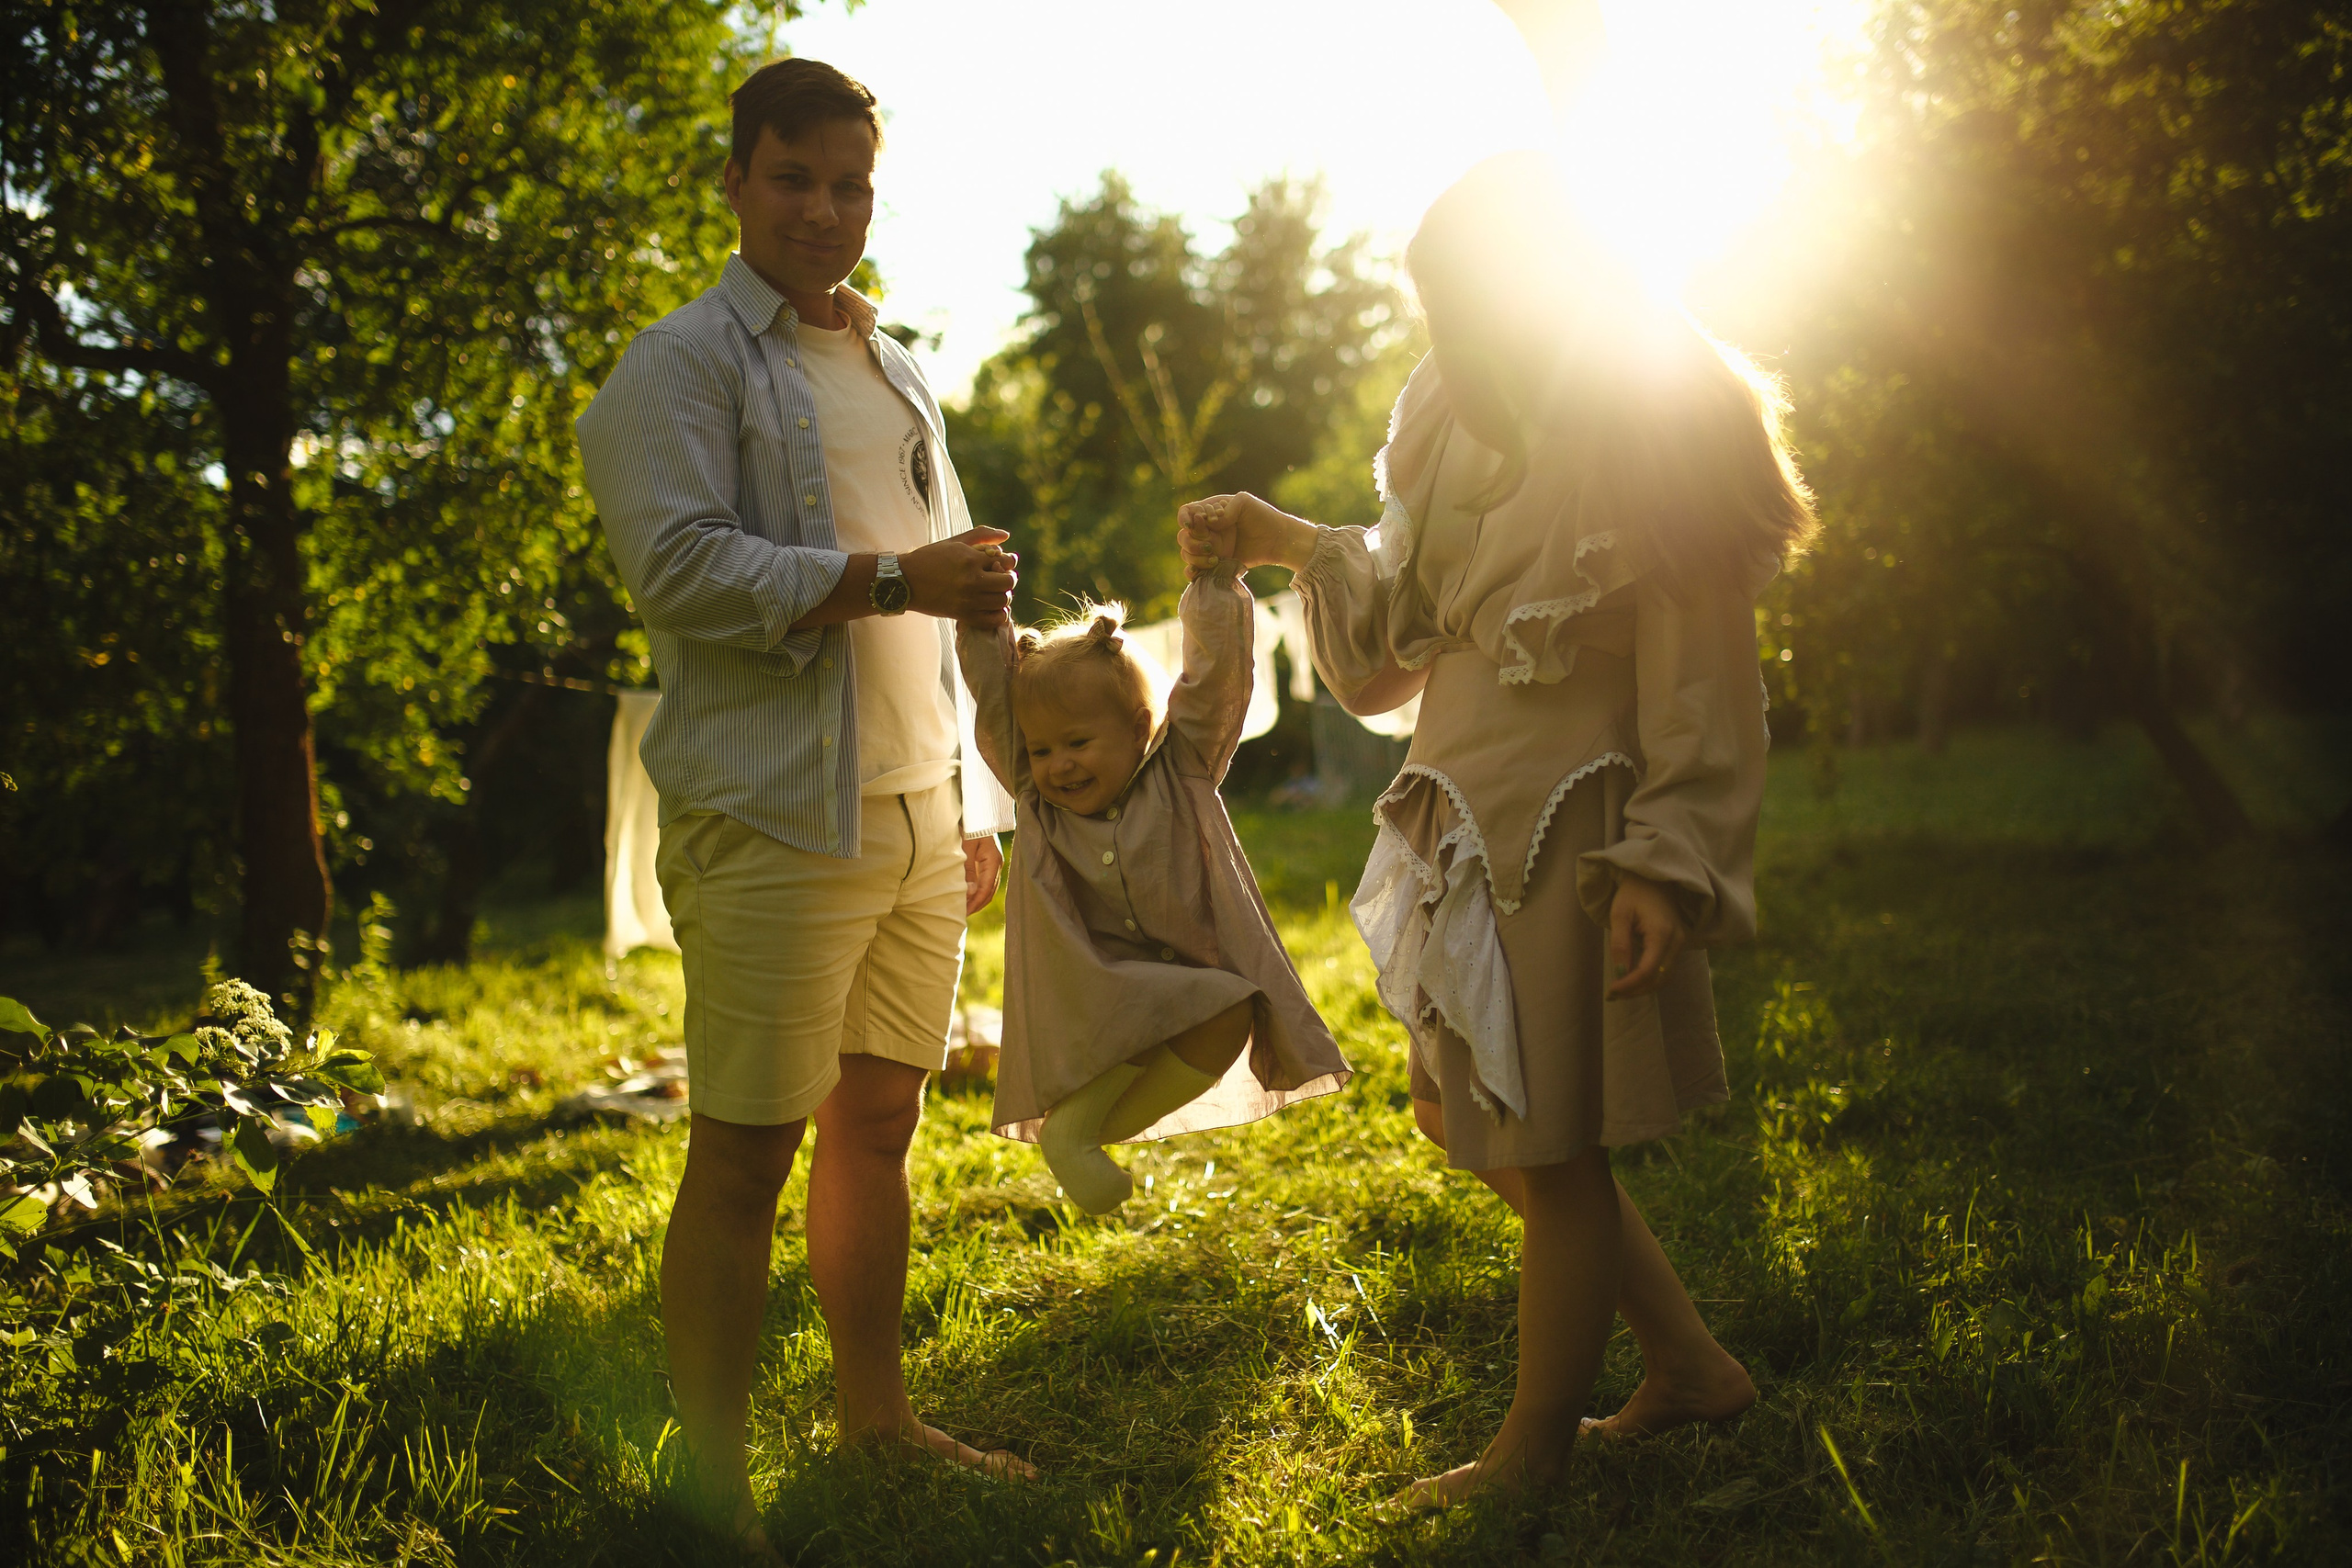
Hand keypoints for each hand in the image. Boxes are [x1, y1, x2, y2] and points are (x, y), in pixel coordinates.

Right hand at [904, 528, 1017, 625]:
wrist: (906, 581)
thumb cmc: (930, 558)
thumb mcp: (955, 542)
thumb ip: (982, 535)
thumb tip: (1007, 535)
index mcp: (971, 559)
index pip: (1007, 561)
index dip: (1007, 562)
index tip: (998, 563)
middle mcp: (972, 580)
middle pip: (1008, 583)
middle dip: (1007, 579)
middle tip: (998, 578)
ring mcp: (968, 600)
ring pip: (1003, 601)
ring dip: (1003, 596)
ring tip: (992, 592)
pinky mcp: (963, 616)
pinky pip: (994, 620)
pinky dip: (998, 615)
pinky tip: (991, 607)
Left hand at [963, 834, 1003, 913]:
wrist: (977, 813)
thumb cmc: (970, 827)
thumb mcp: (966, 847)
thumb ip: (968, 870)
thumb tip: (971, 892)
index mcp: (993, 861)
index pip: (986, 889)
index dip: (976, 902)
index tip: (965, 912)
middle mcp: (997, 864)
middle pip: (990, 891)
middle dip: (977, 904)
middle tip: (963, 914)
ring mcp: (995, 864)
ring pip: (989, 888)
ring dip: (978, 900)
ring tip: (965, 909)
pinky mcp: (990, 862)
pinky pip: (987, 882)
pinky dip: (979, 892)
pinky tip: (969, 896)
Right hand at [1177, 493, 1315, 573]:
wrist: (1277, 540)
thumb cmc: (1262, 516)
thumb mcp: (1244, 502)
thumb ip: (1224, 509)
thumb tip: (1210, 524)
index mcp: (1209, 513)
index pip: (1185, 513)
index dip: (1184, 519)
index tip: (1193, 525)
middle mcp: (1206, 531)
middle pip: (1182, 536)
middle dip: (1192, 542)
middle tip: (1211, 546)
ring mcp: (1210, 548)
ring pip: (1187, 554)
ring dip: (1195, 558)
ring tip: (1215, 559)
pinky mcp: (1215, 565)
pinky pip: (1194, 571)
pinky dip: (1192, 573)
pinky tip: (1198, 573)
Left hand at [1606, 873, 1687, 999]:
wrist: (1655, 877)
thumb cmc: (1634, 893)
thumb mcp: (1620, 914)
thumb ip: (1620, 944)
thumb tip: (1620, 974)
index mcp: (1662, 932)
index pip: (1648, 969)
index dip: (1630, 984)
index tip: (1611, 991)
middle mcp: (1677, 940)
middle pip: (1659, 978)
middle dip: (1636, 990)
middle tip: (1613, 995)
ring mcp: (1682, 942)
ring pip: (1665, 977)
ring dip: (1644, 987)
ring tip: (1620, 991)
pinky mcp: (1680, 943)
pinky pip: (1667, 968)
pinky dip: (1651, 978)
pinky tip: (1633, 980)